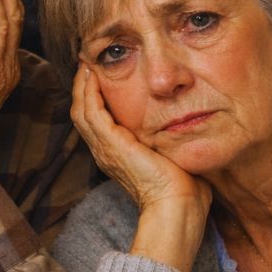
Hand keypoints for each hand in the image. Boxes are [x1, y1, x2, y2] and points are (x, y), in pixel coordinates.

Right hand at [72, 65, 210, 271]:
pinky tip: (92, 75)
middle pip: (83, 113)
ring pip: (81, 110)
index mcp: (118, 156)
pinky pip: (91, 111)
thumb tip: (189, 126)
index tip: (101, 76)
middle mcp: (106, 153)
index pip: (98, 121)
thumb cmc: (183, 190)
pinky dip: (88, 92)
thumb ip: (172, 141)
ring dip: (82, 85)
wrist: (177, 207)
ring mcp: (105, 149)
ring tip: (86, 64)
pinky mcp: (111, 144)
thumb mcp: (173, 157)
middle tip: (87, 64)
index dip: (95, 98)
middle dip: (83, 87)